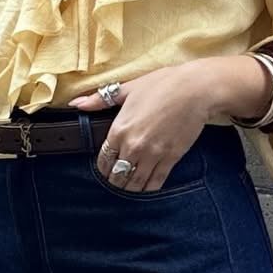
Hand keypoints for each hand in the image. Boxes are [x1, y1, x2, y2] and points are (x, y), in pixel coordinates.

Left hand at [67, 62, 216, 191]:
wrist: (196, 89)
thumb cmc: (163, 84)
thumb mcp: (128, 88)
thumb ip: (100, 99)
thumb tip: (76, 103)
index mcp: (120, 129)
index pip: (104, 160)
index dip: (103, 167)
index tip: (106, 168)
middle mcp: (133, 146)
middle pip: (117, 176)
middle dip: (115, 180)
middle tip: (117, 180)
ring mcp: (152, 155)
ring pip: (135, 183)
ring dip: (130, 188)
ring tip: (129, 186)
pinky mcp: (170, 159)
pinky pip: (155, 182)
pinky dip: (149, 188)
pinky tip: (147, 187)